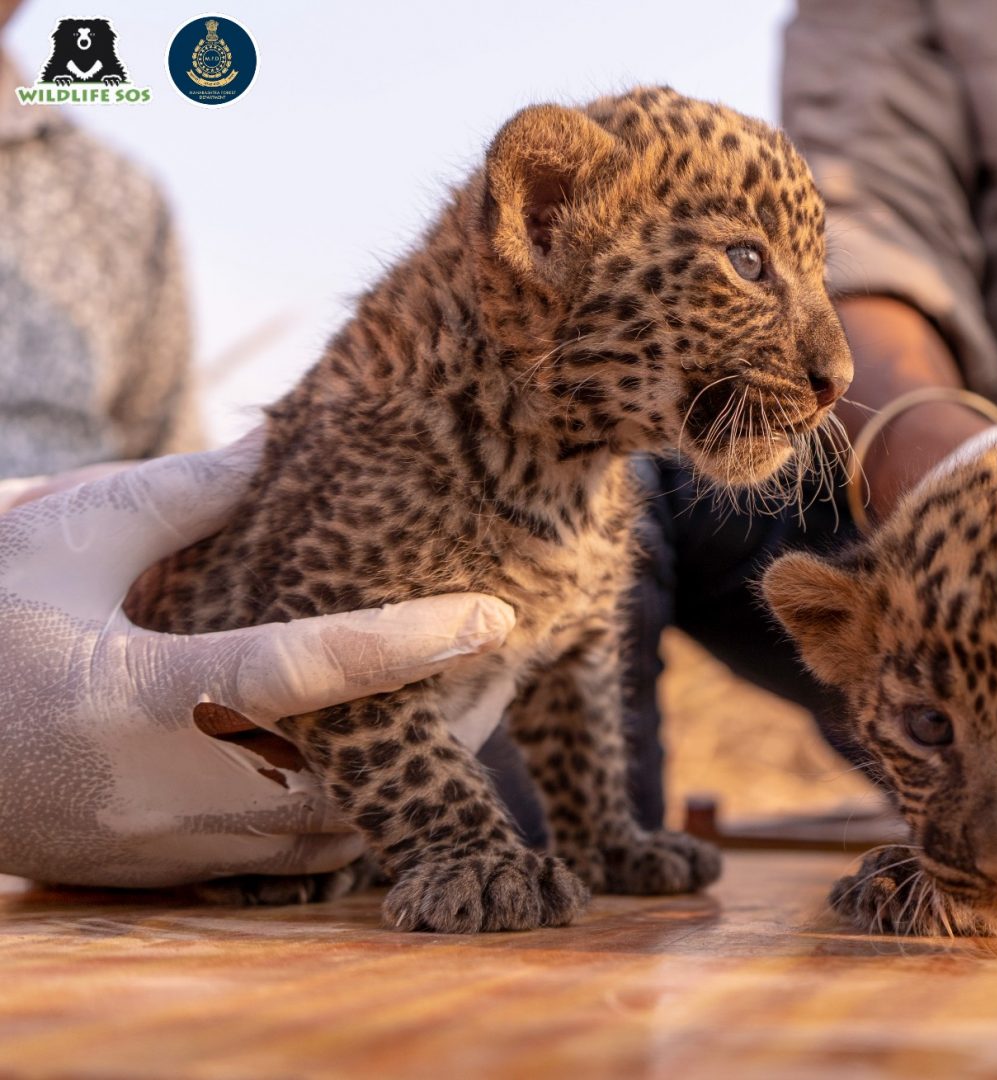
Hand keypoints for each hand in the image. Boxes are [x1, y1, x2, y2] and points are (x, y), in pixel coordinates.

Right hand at [0, 436, 515, 887]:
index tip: (490, 613)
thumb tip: (276, 443)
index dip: (404, 642)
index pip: (298, 671)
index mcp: (133, 695)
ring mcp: (159, 846)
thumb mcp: (68, 536)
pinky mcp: (157, 874)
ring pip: (325, 833)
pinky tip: (375, 761)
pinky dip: (343, 818)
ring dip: (397, 775)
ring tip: (457, 708)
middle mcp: (157, 788)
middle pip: (342, 771)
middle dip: (429, 727)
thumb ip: (180, 497)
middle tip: (494, 665)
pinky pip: (284, 862)